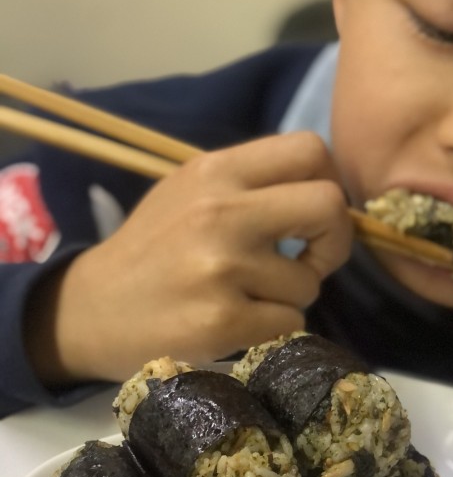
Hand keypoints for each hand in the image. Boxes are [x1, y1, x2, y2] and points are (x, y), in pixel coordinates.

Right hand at [25, 131, 352, 384]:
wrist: (94, 310)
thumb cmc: (155, 251)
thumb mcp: (191, 194)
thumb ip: (252, 186)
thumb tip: (329, 199)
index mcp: (215, 171)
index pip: (310, 149)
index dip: (328, 183)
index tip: (312, 216)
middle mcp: (220, 212)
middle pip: (329, 206)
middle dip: (334, 240)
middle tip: (310, 261)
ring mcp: (222, 267)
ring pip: (310, 281)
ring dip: (292, 295)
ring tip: (248, 296)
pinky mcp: (223, 319)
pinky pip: (290, 321)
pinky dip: (274, 327)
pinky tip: (238, 321)